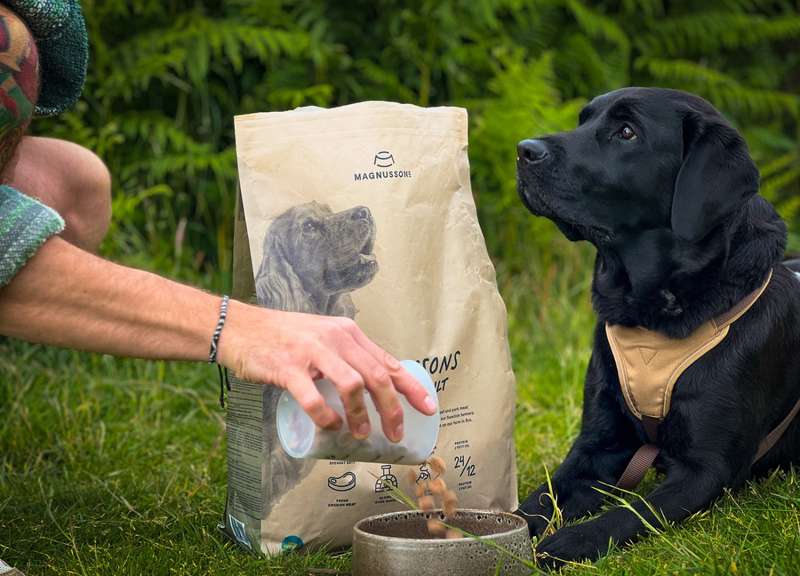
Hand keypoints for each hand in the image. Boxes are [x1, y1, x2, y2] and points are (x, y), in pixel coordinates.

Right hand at [217, 301, 436, 441]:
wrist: (241, 328)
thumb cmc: (285, 338)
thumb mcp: (324, 338)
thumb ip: (347, 356)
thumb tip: (374, 388)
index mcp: (348, 333)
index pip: (389, 362)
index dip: (412, 389)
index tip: (429, 409)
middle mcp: (335, 338)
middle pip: (377, 376)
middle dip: (392, 409)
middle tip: (395, 435)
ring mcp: (311, 351)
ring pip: (351, 385)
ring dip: (361, 414)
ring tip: (362, 435)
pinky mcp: (287, 367)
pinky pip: (313, 396)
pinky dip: (325, 416)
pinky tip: (330, 426)